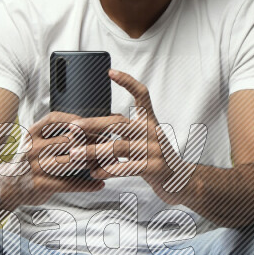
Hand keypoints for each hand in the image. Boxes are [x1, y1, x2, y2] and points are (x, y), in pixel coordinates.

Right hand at [6, 110, 107, 204]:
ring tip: (109, 163)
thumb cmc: (28, 162)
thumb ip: (54, 134)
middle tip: (110, 143)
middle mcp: (33, 148)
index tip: (95, 122)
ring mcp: (37, 166)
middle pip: (70, 140)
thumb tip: (86, 127)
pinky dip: (88, 184)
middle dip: (92, 141)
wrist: (6, 185)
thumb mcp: (33, 142)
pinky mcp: (41, 184)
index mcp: (32, 134)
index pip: (56, 120)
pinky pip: (70, 184)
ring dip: (94, 162)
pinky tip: (99, 184)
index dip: (78, 120)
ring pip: (72, 161)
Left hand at [63, 69, 186, 203]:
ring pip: (118, 147)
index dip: (127, 82)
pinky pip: (126, 167)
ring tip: (75, 154)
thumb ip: (126, 132)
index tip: (110, 72)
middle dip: (92, 124)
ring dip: (93, 151)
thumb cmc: (156, 160)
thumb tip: (97, 123)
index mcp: (149, 122)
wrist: (181, 181)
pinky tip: (93, 172)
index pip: (142, 94)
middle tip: (72, 127)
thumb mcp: (145, 140)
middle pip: (118, 122)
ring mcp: (154, 150)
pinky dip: (107, 169)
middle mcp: (153, 132)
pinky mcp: (154, 168)